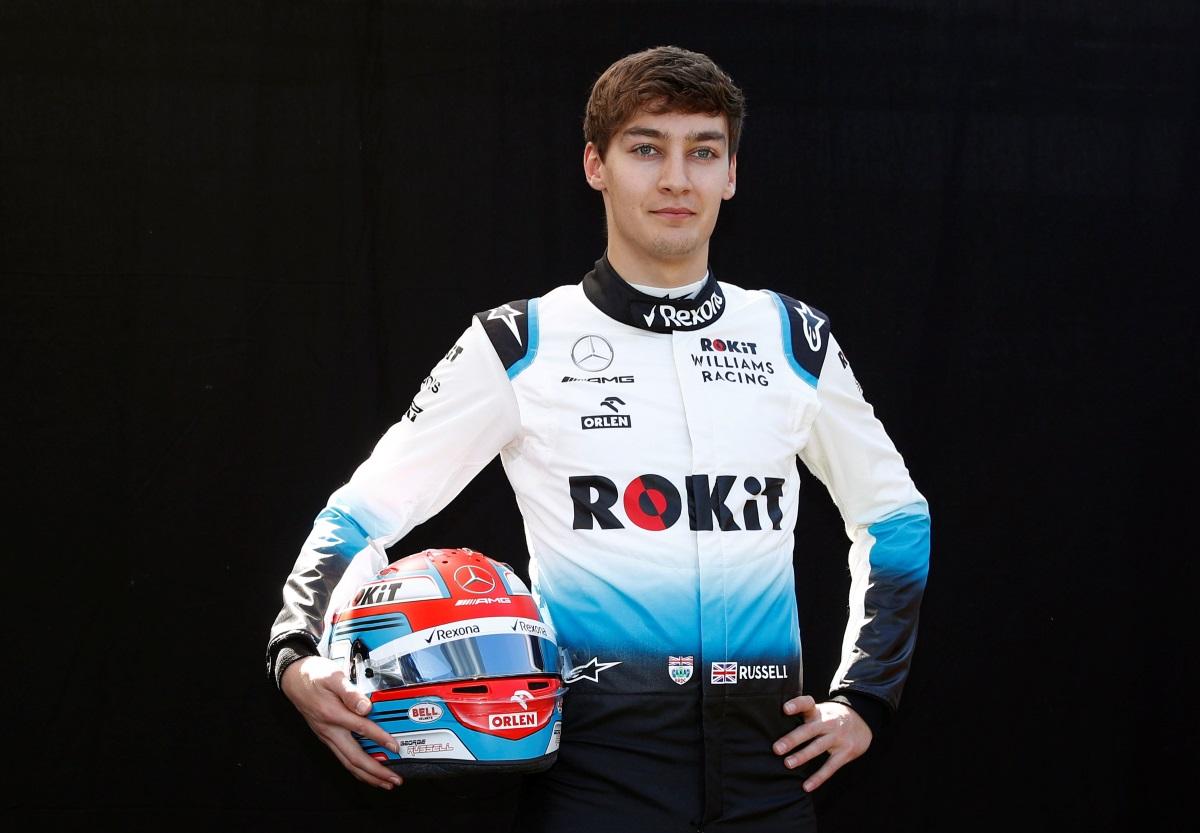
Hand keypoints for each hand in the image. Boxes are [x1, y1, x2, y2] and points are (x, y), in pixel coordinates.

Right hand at [281, 655, 403, 789]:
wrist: (293, 678)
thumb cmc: (313, 676)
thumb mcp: (333, 677)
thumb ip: (350, 692)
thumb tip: (366, 707)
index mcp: (333, 715)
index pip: (362, 729)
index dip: (380, 739)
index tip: (395, 747)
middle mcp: (330, 730)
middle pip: (354, 758)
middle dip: (376, 772)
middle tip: (394, 779)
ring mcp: (327, 736)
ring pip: (348, 763)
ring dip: (367, 775)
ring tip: (384, 782)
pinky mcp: (327, 737)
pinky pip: (343, 758)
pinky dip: (357, 769)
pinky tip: (366, 772)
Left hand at [773, 695, 871, 791]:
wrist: (863, 720)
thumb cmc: (830, 717)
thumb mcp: (819, 710)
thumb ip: (801, 714)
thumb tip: (771, 722)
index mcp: (818, 711)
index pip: (807, 703)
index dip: (797, 705)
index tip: (785, 708)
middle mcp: (828, 722)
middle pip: (809, 730)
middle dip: (793, 739)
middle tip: (777, 748)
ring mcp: (838, 738)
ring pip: (818, 747)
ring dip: (803, 756)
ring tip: (788, 764)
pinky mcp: (845, 752)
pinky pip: (830, 767)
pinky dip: (819, 777)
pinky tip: (807, 786)